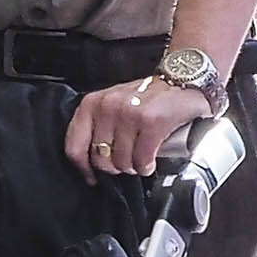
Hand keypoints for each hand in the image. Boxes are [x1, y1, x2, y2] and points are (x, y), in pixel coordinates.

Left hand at [65, 73, 211, 180]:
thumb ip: (99, 126)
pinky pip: (142, 159)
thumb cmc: (147, 95)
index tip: (91, 177)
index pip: (74, 146)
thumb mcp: (112, 104)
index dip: (83, 168)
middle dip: (116, 167)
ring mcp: (129, 114)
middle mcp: (107, 107)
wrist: (181, 80)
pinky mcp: (151, 122)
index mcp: (92, 104)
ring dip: (134, 167)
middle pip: (101, 160)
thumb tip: (92, 162)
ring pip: (122, 162)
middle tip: (128, 161)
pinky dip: (147, 166)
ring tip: (141, 157)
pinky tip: (150, 161)